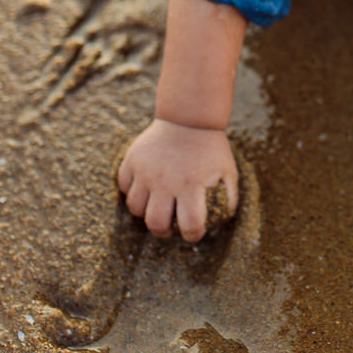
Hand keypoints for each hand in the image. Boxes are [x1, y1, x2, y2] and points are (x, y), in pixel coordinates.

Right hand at [116, 118, 237, 241]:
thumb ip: (227, 203)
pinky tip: (146, 188)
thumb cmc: (211, 150)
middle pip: (155, 224)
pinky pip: (124, 186)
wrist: (189, 117)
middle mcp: (165, 181)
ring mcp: (145, 170)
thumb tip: (215, 230)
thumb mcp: (228, 174)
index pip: (190, 226)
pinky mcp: (132, 159)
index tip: (195, 231)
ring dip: (146, 212)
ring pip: (135, 208)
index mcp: (191, 185)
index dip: (193, 235)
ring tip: (157, 206)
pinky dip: (133, 192)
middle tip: (170, 227)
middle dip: (164, 232)